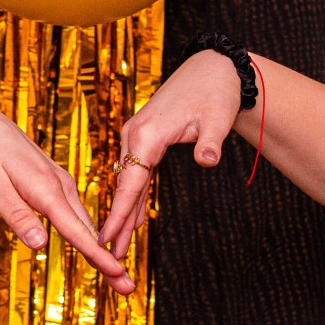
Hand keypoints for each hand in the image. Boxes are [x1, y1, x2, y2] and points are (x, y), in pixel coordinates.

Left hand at [0, 100, 135, 294]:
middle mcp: (60, 186)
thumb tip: (40, 245)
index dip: (97, 255)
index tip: (118, 274)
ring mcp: (60, 184)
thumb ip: (17, 216)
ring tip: (115, 274)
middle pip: (88, 230)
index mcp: (46, 189)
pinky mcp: (54, 185)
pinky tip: (93, 247)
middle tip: (127, 288)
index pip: (76, 230)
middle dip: (108, 260)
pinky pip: (74, 214)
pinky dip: (87, 234)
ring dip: (100, 249)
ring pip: (83, 223)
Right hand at [99, 50, 243, 257]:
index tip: (107, 238)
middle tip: (113, 254)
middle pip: (124, 186)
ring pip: (128, 180)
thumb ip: (210, 143)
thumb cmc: (215, 92)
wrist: (213, 69)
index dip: (118, 213)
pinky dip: (133, 194)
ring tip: (119, 243)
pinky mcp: (144, 136)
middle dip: (117, 220)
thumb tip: (208, 161)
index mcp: (148, 134)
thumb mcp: (217, 119)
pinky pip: (136, 171)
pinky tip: (132, 216)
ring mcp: (137, 135)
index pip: (130, 182)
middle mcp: (135, 135)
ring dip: (124, 211)